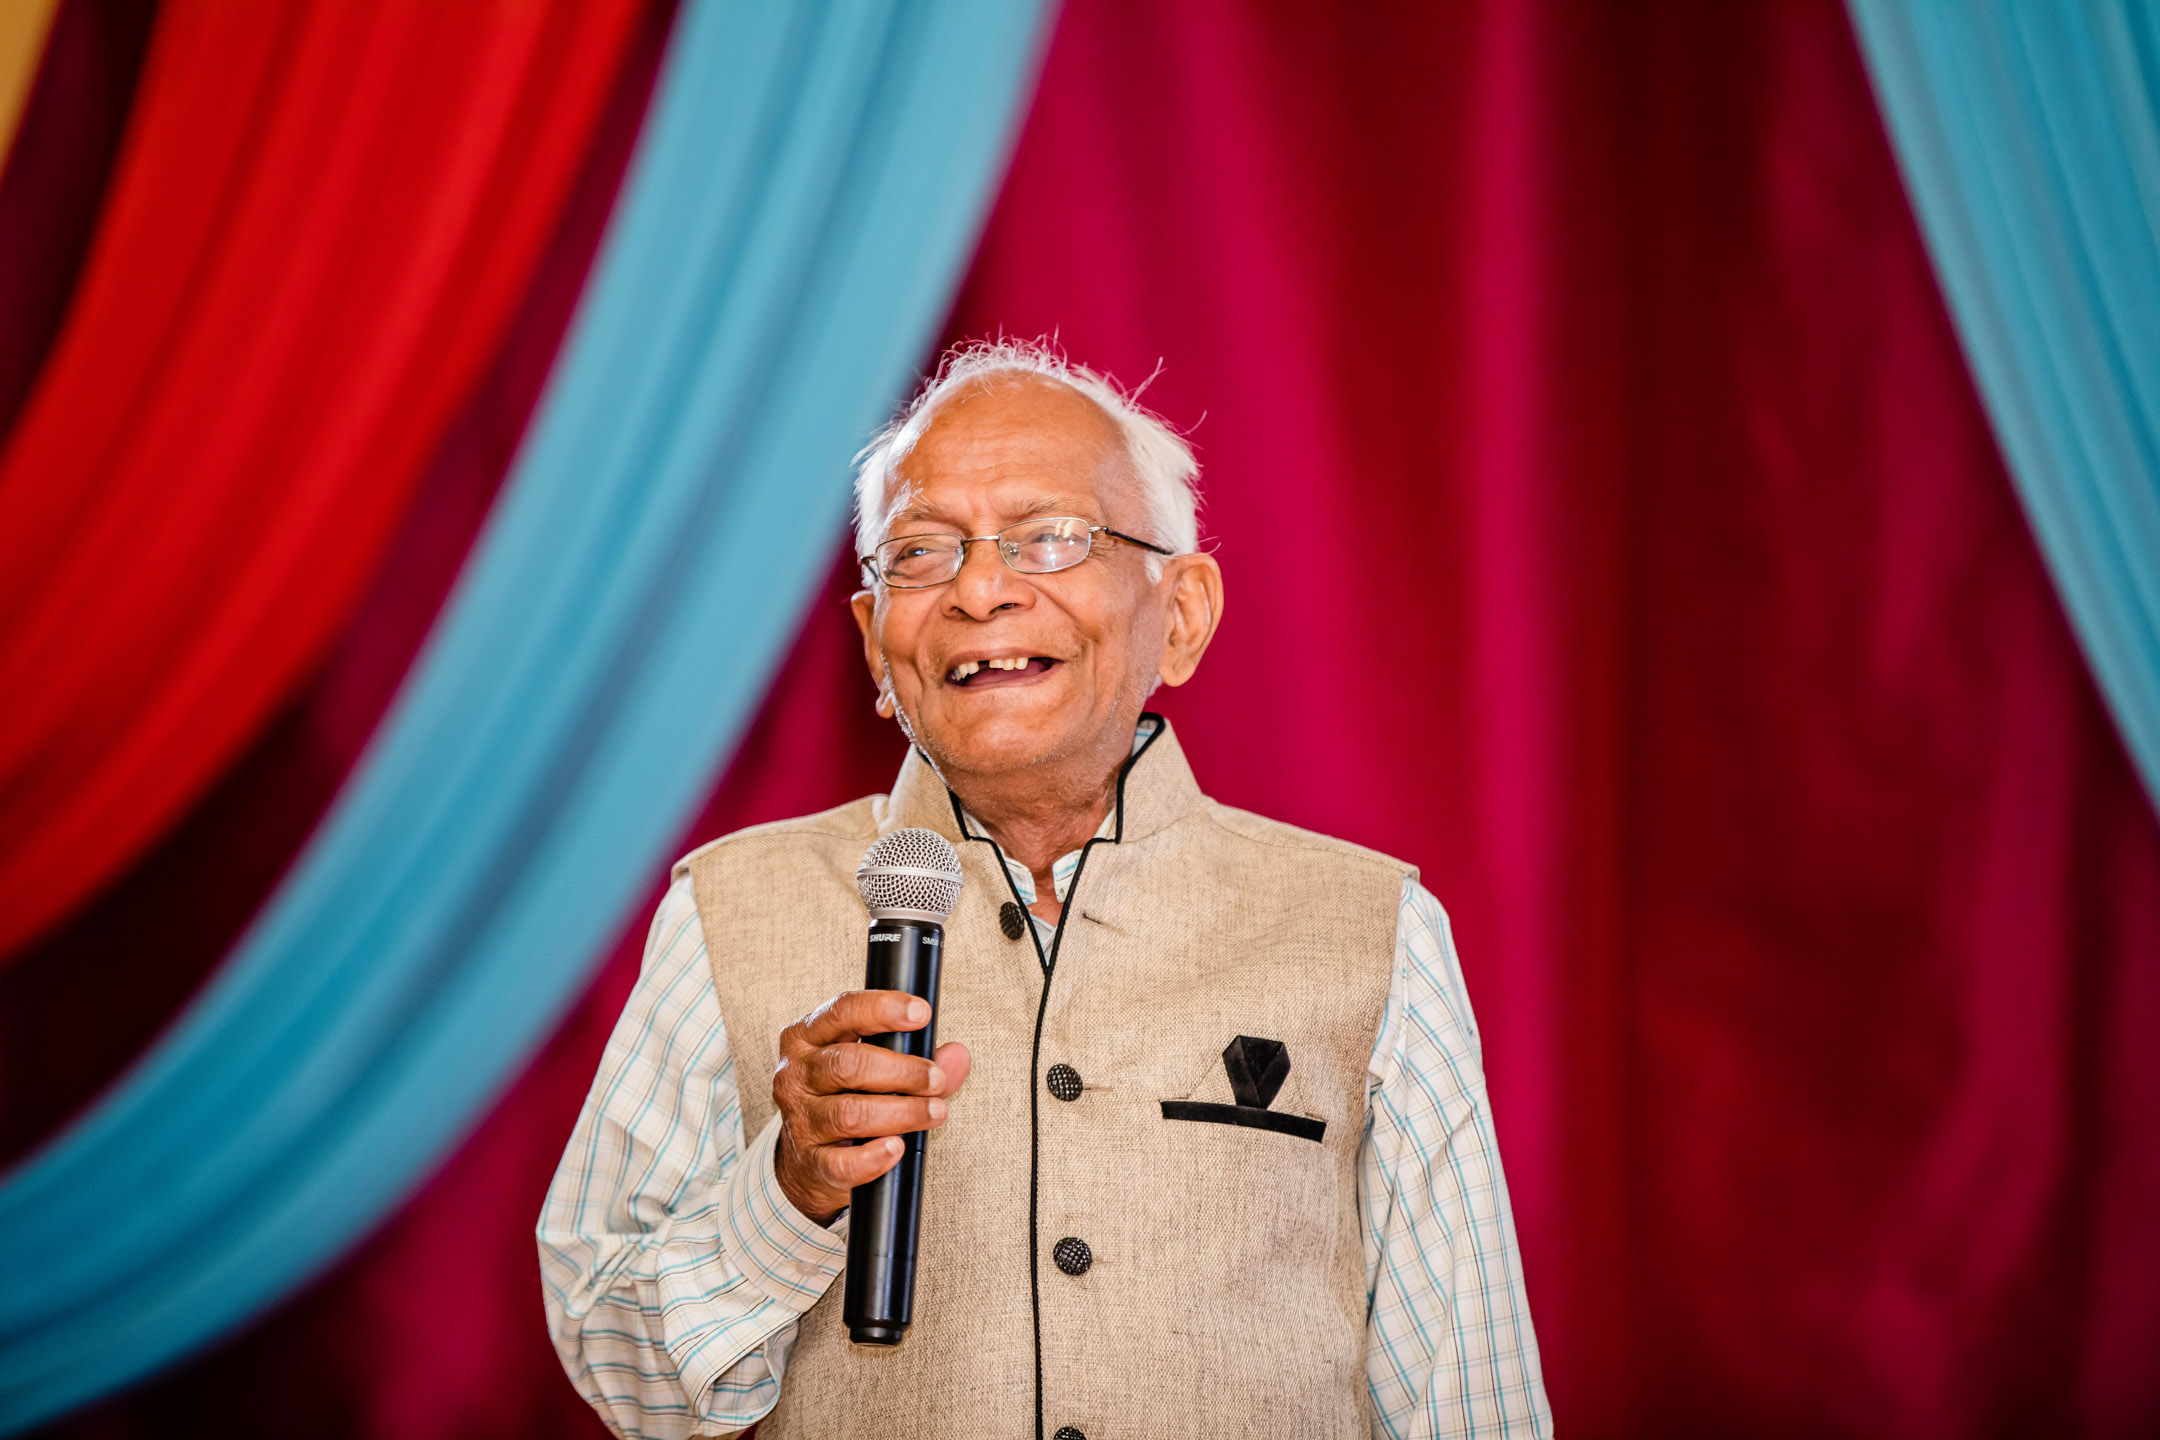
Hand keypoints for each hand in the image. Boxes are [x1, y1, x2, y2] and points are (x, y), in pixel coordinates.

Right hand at [772, 990, 971, 1224]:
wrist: (810, 1161)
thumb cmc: (847, 1099)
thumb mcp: (876, 1070)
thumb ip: (919, 1060)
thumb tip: (957, 1055)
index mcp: (807, 1037)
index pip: (842, 1011)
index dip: (883, 1008)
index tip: (922, 1014)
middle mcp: (797, 1074)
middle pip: (848, 1064)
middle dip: (902, 1071)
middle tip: (936, 1080)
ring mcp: (800, 1120)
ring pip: (850, 1113)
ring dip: (902, 1113)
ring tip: (934, 1112)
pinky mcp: (810, 1162)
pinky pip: (842, 1162)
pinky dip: (874, 1157)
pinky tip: (897, 1148)